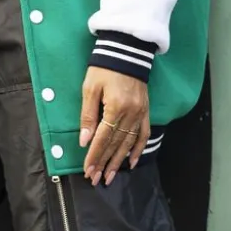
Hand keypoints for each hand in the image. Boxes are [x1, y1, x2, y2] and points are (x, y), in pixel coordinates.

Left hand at [79, 68, 149, 184]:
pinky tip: (131, 162)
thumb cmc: (104, 68)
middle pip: (116, 144)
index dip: (95, 156)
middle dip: (104, 163)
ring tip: (110, 176)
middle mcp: (130, 113)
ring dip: (119, 161)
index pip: (103, 138)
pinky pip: (144, 135)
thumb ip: (88, 116)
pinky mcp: (145, 111)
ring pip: (129, 143)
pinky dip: (138, 150)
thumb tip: (84, 140)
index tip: (88, 170)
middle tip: (96, 179)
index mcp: (115, 107)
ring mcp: (140, 113)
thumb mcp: (90, 88)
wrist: (127, 51)